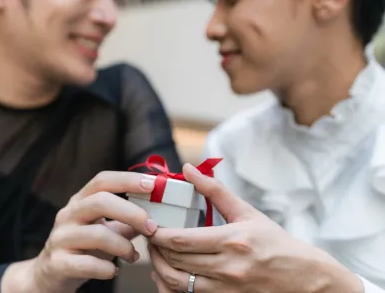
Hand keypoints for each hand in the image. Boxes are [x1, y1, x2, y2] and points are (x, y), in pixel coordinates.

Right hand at [1, 171, 157, 292]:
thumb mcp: (104, 229)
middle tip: (152, 227)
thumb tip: (158, 213)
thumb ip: (127, 221)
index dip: (128, 180)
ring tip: (133, 256)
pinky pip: (88, 264)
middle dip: (132, 212)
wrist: (49, 274)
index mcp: (80, 201)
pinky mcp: (58, 263)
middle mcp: (68, 215)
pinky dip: (107, 269)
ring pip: (97, 234)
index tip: (152, 185)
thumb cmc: (83, 247)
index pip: (102, 180)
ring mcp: (61, 238)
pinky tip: (114, 271)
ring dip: (124, 246)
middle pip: (100, 202)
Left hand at [148, 164, 364, 292]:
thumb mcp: (246, 212)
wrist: (302, 277)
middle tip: (149, 236)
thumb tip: (189, 169)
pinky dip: (171, 286)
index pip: (181, 239)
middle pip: (175, 259)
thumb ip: (214, 190)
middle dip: (155, 248)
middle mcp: (228, 267)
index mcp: (232, 240)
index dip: (157, 233)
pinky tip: (167, 273)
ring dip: (159, 267)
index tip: (149, 225)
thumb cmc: (274, 242)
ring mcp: (226, 288)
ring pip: (177, 282)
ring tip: (156, 253)